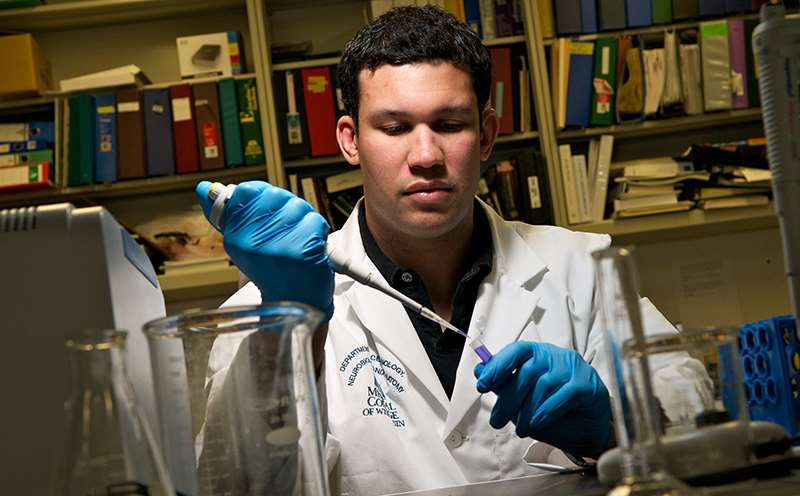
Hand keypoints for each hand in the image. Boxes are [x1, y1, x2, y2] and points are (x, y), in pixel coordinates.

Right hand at [196, 180, 333, 320]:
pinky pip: (316, 221)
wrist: (295, 300)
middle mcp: (254, 241)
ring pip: (298, 205)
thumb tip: (203, 188)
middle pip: (276, 195)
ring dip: (304, 219)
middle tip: (287, 228)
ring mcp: (279, 246)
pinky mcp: (304, 250)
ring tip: (299, 239)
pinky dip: (319, 231)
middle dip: (287, 206)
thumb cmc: (272, 270)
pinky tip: (311, 246)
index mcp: (236, 238)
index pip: (246, 191)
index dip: (262, 192)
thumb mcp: (243, 245)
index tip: (268, 206)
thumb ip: (229, 215)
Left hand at [474, 341, 611, 458]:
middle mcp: (555, 356)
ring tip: (521, 430)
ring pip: (544, 384)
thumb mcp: (523, 398)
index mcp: (537, 354)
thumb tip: (480, 371)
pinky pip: (564, 394)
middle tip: (497, 421)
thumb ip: (504, 384)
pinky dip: (548, 410)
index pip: (516, 351)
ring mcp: (573, 368)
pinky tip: (537, 423)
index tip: (483, 385)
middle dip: (508, 399)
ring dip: (528, 411)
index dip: (497, 366)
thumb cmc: (552, 409)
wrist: (586, 428)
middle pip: (527, 372)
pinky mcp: (587, 384)